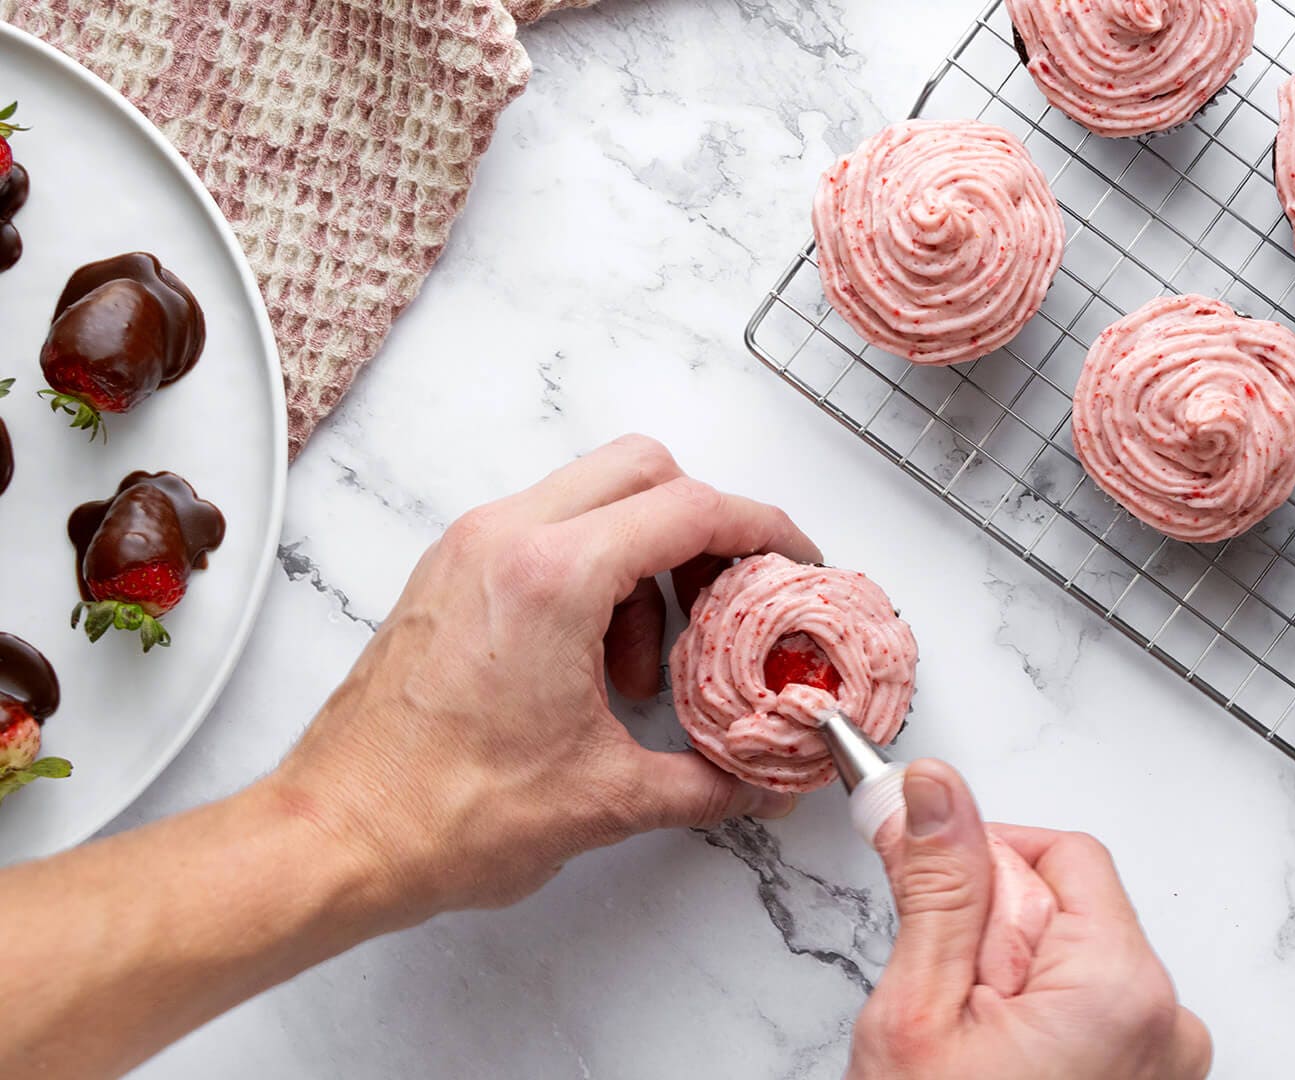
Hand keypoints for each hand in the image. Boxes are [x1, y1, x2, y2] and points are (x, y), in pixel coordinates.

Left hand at [270, 435, 816, 921]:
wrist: (335, 837)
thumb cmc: (442, 812)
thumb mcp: (605, 799)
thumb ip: (708, 783)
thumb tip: (763, 782)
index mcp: (551, 577)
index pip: (689, 508)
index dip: (762, 529)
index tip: (795, 559)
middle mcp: (504, 539)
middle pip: (643, 470)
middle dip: (703, 526)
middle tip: (728, 598)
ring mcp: (468, 548)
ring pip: (591, 496)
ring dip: (643, 558)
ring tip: (645, 665)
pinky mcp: (447, 574)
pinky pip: (544, 532)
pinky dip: (592, 572)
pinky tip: (595, 664)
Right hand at [850, 760, 1211, 1078]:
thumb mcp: (921, 1012)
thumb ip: (938, 888)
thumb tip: (933, 792)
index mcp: (1120, 986)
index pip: (1059, 854)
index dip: (982, 861)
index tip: (930, 888)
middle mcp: (1167, 1021)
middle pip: (1070, 910)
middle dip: (994, 937)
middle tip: (945, 1007)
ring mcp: (1166, 1063)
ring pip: (1074, 965)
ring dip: (1014, 986)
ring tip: (970, 1054)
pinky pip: (1093, 1018)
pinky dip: (1040, 1027)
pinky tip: (1000, 1073)